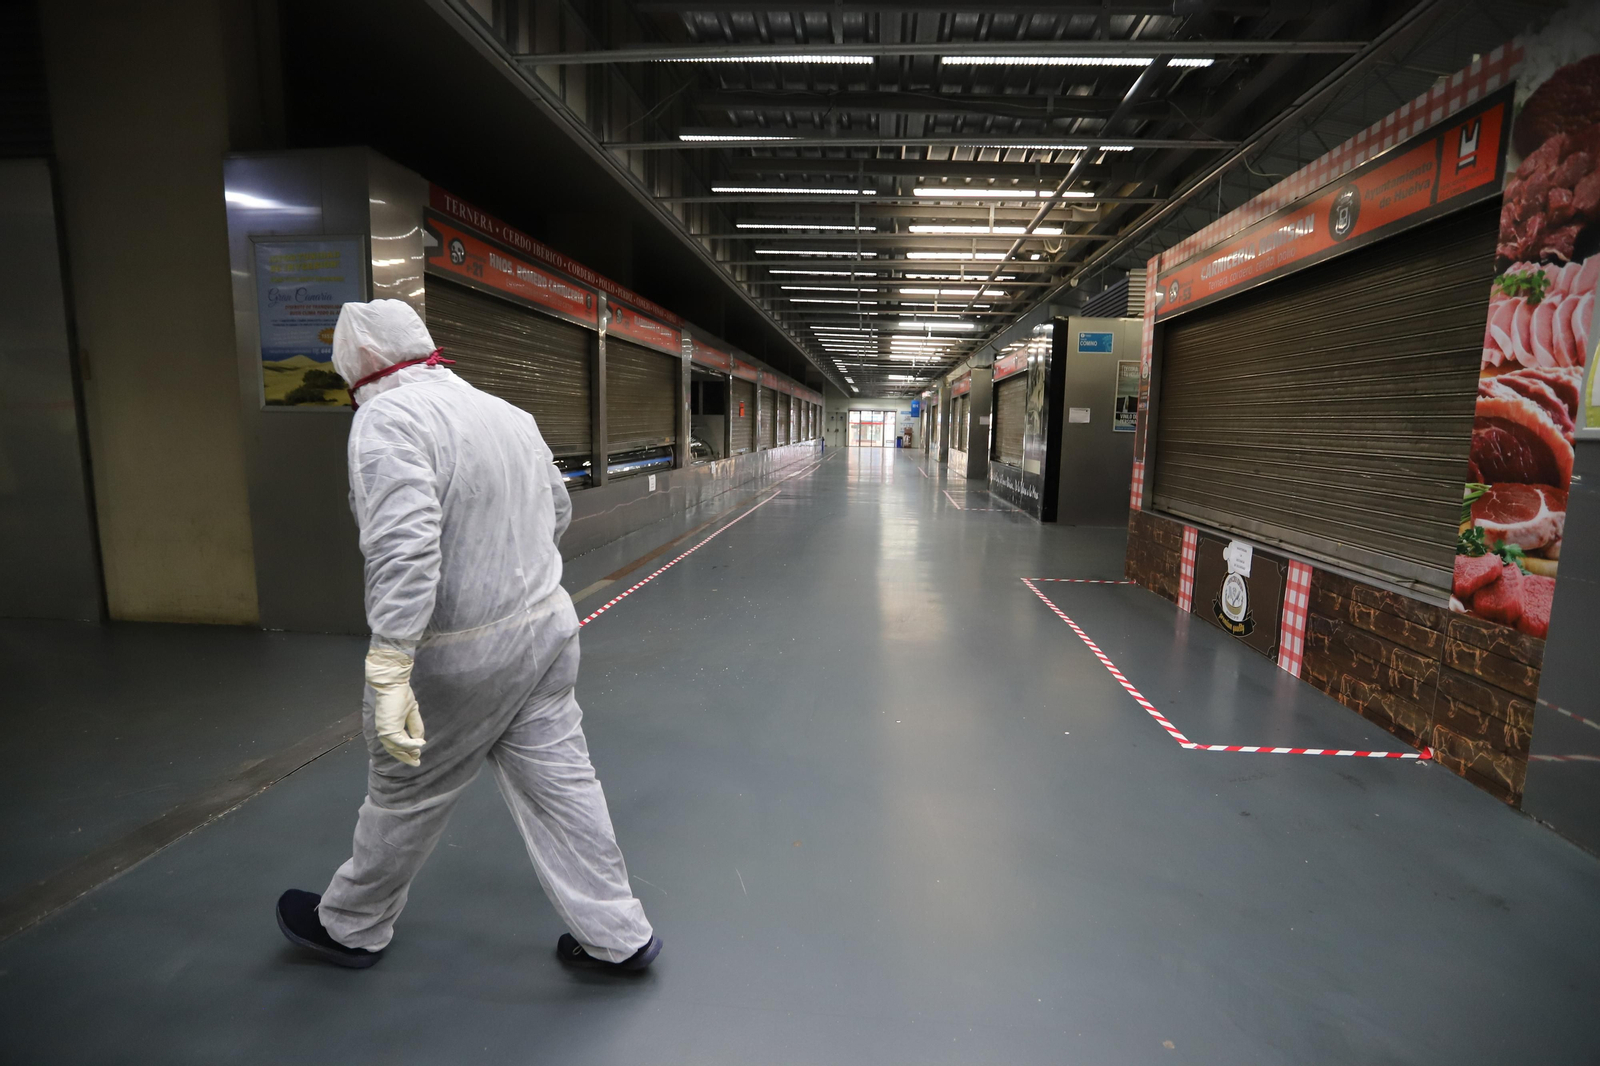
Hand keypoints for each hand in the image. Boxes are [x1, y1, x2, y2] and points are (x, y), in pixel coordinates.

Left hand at [366, 648, 425, 766]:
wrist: (393, 684)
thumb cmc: (401, 695)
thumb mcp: (412, 713)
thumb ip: (415, 727)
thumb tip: (420, 741)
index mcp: (389, 727)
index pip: (396, 744)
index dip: (406, 751)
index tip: (417, 757)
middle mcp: (384, 731)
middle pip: (394, 750)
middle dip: (406, 757)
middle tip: (416, 764)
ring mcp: (385, 731)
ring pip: (396, 749)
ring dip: (408, 754)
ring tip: (418, 757)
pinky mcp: (388, 729)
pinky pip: (400, 742)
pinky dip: (410, 745)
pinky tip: (420, 745)